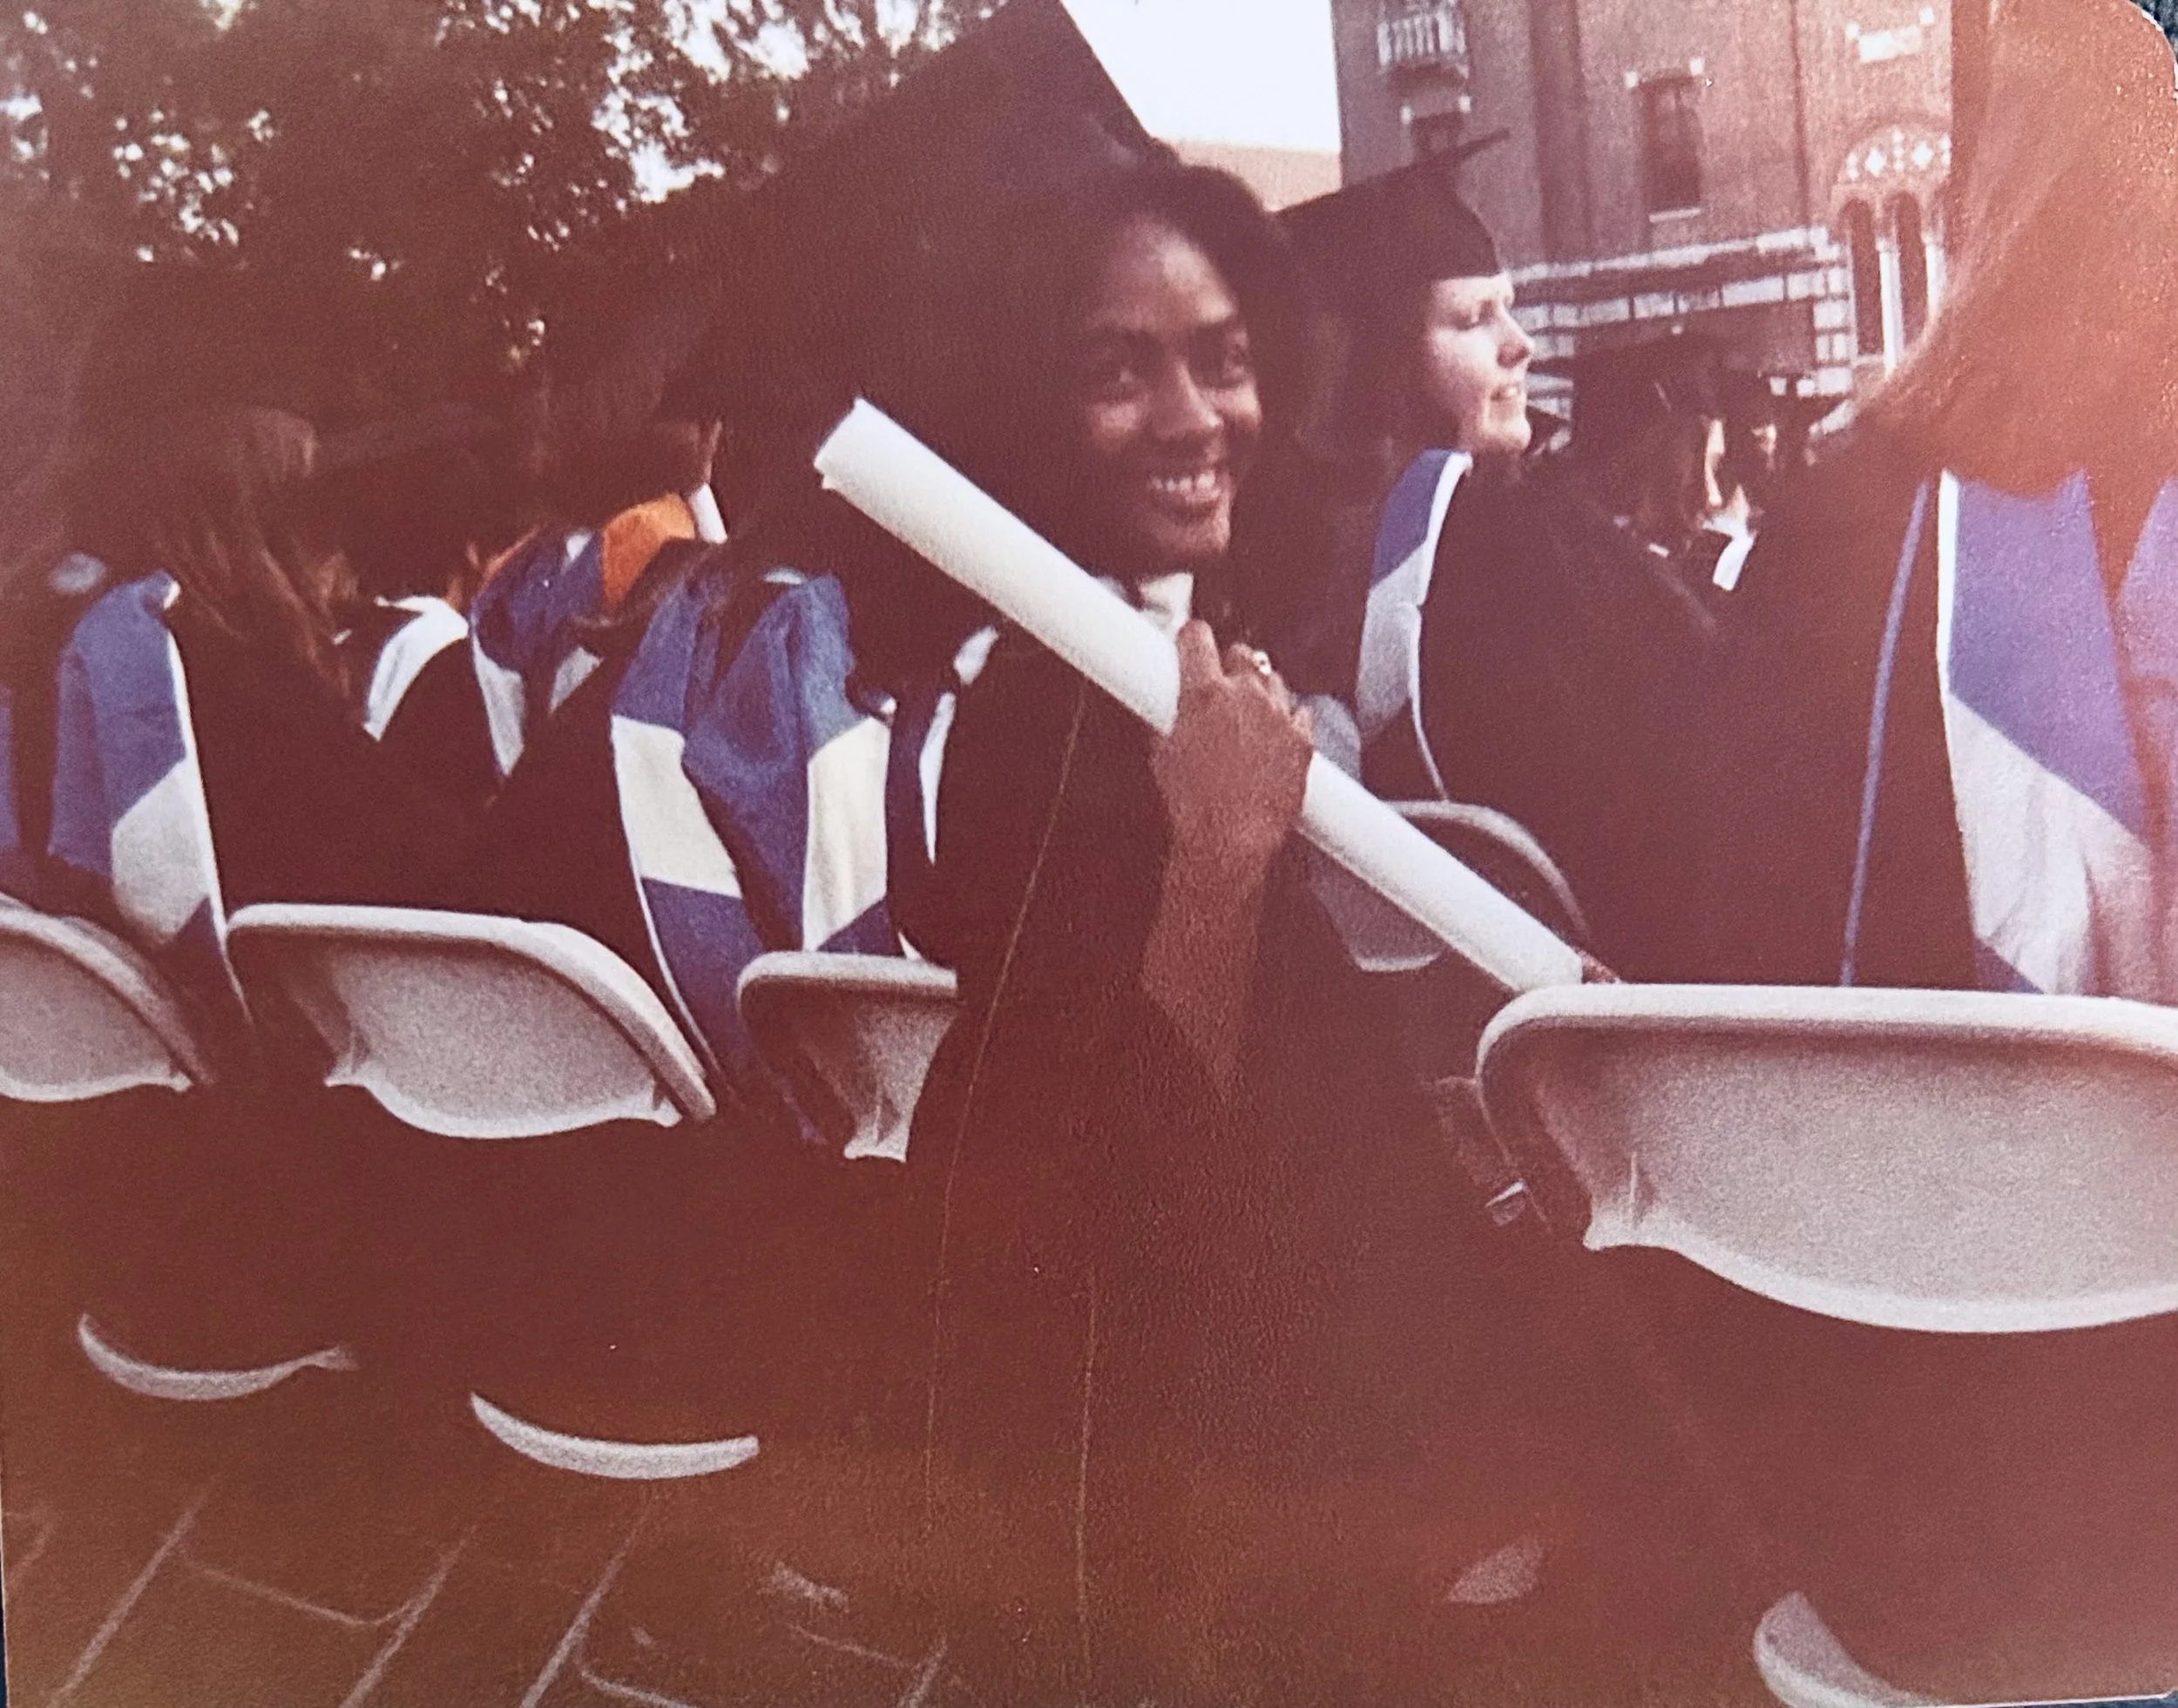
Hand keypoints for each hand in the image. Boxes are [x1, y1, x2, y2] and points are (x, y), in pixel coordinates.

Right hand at [1150, 621, 1313, 889]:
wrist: (1230, 842)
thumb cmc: (1192, 806)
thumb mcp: (1161, 754)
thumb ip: (1166, 718)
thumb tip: (1165, 709)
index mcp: (1204, 693)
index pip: (1197, 636)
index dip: (1191, 637)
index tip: (1190, 641)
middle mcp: (1245, 695)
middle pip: (1241, 652)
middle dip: (1228, 665)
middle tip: (1218, 686)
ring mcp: (1278, 715)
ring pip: (1272, 680)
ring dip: (1258, 691)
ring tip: (1246, 717)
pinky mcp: (1302, 740)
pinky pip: (1299, 711)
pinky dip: (1286, 718)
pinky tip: (1272, 737)